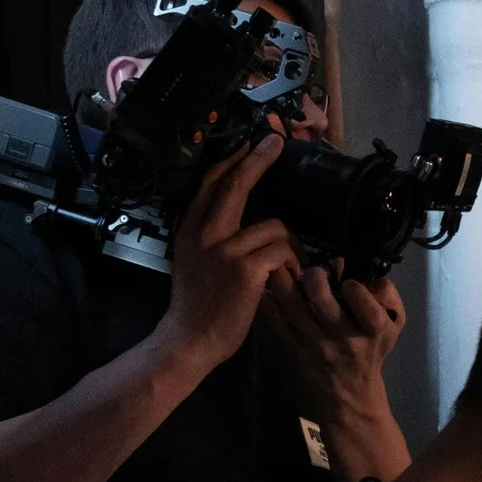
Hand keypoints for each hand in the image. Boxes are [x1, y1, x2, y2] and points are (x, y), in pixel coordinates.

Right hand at [156, 136, 299, 373]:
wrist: (190, 339)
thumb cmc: (199, 304)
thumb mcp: (194, 260)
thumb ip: (212, 236)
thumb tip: (242, 215)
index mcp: (191, 229)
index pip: (211, 183)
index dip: (232, 160)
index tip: (250, 144)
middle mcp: (204, 233)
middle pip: (235, 185)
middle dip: (258, 159)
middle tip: (276, 142)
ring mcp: (225, 250)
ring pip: (274, 226)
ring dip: (290, 244)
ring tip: (290, 266)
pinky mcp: (246, 269)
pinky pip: (282, 252)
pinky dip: (292, 264)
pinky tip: (288, 279)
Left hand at [263, 261, 406, 415]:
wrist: (351, 393)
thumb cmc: (372, 349)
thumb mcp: (394, 324)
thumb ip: (386, 294)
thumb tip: (360, 269)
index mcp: (373, 330)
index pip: (366, 306)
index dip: (355, 288)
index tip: (348, 283)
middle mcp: (343, 337)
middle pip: (323, 302)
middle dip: (315, 277)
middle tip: (313, 272)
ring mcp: (315, 343)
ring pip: (293, 307)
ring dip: (285, 281)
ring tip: (285, 268)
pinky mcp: (293, 348)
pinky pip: (274, 321)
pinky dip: (267, 300)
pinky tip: (267, 287)